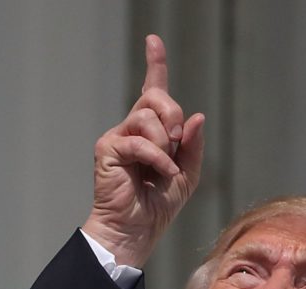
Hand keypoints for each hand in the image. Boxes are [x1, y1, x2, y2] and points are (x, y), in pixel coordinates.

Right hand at [81, 34, 204, 267]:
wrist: (136, 231)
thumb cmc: (157, 207)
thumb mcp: (187, 174)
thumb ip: (192, 146)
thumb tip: (197, 116)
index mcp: (151, 132)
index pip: (152, 91)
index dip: (155, 64)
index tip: (153, 41)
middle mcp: (132, 129)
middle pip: (156, 97)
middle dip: (174, 116)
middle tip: (178, 143)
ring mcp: (118, 137)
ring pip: (147, 116)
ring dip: (165, 143)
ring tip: (166, 167)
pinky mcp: (108, 149)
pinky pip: (139, 141)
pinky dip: (158, 158)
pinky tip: (162, 174)